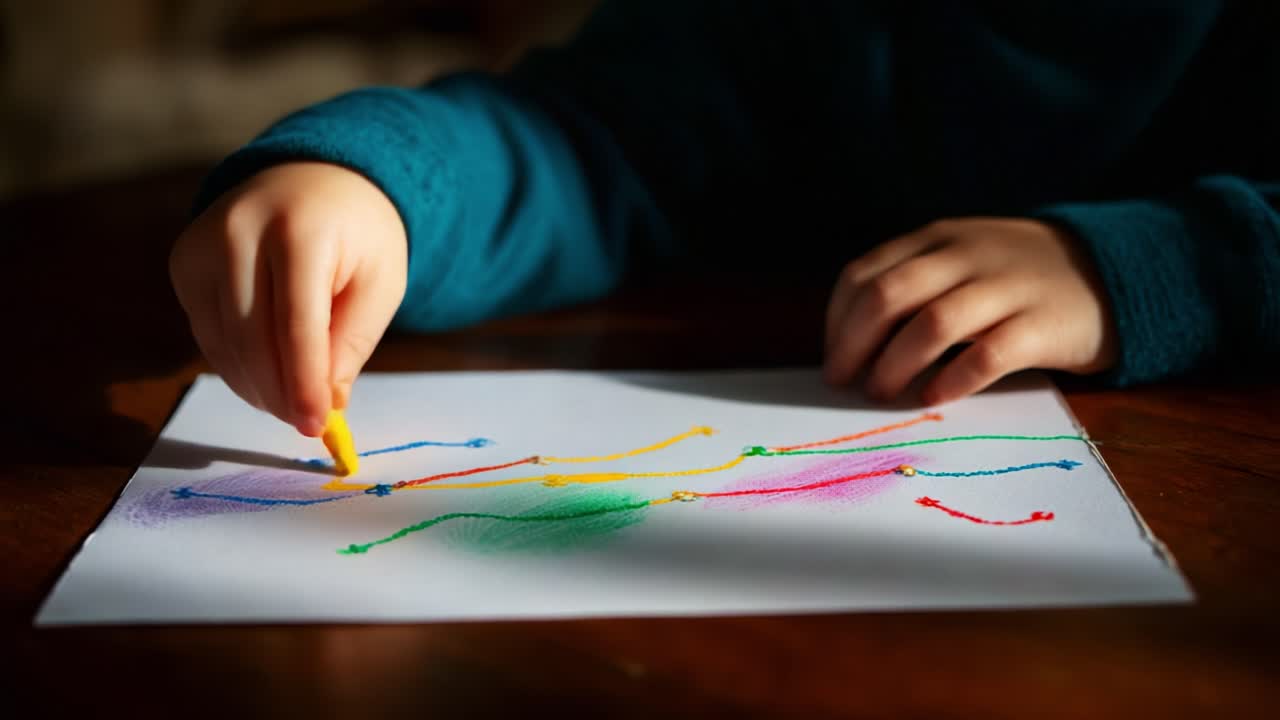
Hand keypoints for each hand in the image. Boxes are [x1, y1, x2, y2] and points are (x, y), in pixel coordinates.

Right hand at [170, 162, 407, 435]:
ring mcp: (202, 244)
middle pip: (251, 338)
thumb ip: (352, 342)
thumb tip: (324, 403)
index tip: (317, 426)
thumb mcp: (380, 283)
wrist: (313, 178)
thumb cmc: (357, 236)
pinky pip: (206, 332)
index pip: (296, 325)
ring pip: (222, 343)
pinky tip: (266, 376)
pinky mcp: (184, 261)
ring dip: (257, 386)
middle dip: (280, 393)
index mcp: (299, 230)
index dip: (305, 384)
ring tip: (292, 403)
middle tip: (307, 424)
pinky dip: (236, 366)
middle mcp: (239, 230)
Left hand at [824, 217, 1117, 404]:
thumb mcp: (959, 261)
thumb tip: (849, 346)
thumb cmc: (1014, 280)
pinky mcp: (1042, 325)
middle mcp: (965, 257)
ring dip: (895, 364)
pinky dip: (952, 380)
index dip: (837, 321)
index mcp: (936, 240)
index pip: (864, 275)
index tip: (832, 358)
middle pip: (889, 296)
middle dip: (854, 344)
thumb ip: (911, 287)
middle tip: (844, 381)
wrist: (1111, 271)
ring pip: (932, 323)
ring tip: (882, 393)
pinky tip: (934, 398)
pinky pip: (988, 355)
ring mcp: (1006, 288)